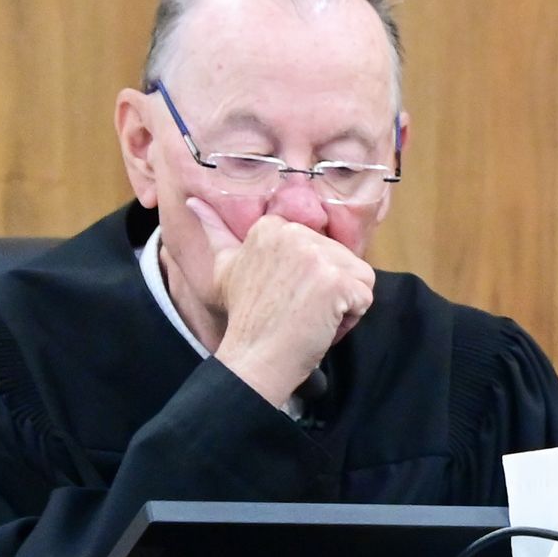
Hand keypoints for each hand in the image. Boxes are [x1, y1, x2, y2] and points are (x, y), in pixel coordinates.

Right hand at [191, 201, 374, 405]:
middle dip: (326, 288)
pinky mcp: (337, 281)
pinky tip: (319, 324)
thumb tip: (193, 200)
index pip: (319, 246)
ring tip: (307, 315)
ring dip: (341, 303)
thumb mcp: (225, 267)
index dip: (307, 276)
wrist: (255, 356)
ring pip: (357, 276)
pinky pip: (364, 297)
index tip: (280, 292)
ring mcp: (317, 257)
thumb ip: (215, 231)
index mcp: (272, 226)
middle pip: (341, 259)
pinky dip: (349, 318)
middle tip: (293, 307)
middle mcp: (294, 234)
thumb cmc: (245, 315)